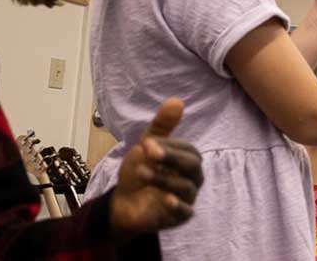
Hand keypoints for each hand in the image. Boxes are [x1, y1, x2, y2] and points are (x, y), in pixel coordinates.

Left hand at [109, 98, 202, 239]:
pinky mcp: (179, 217)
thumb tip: (177, 100)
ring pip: (185, 187)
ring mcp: (187, 197)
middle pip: (192, 166)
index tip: (147, 143)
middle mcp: (192, 178)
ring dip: (163, 179)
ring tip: (141, 173)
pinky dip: (178, 205)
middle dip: (171, 158)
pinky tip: (166, 199)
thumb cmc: (140, 173)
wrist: (123, 204)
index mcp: (187, 160)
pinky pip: (185, 211)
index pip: (187, 149)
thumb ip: (162, 127)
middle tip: (148, 151)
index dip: (169, 146)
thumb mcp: (147, 148)